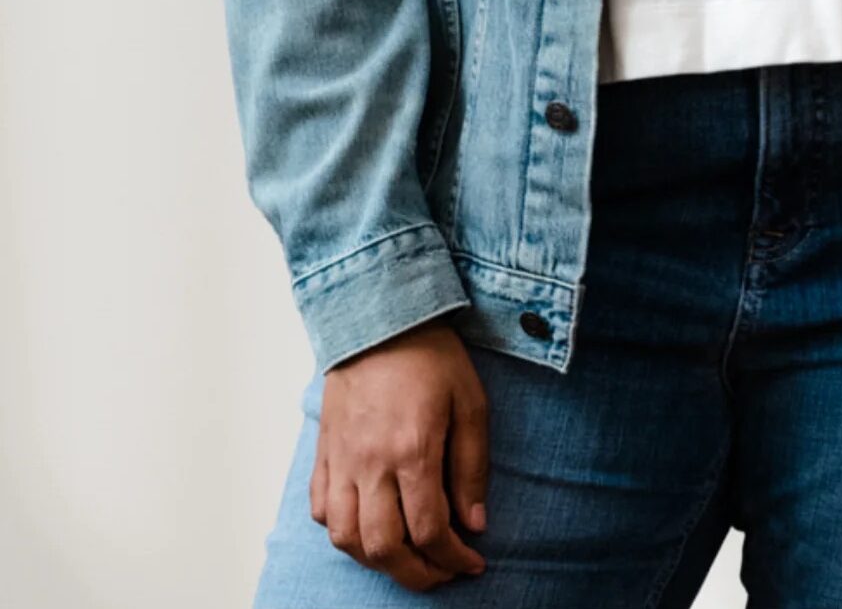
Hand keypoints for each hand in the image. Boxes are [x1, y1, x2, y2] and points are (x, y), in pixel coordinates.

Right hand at [309, 320, 489, 590]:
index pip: (430, 530)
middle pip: (383, 548)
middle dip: (416, 574)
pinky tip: (368, 525)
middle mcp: (370, 463)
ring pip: (345, 538)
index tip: (472, 563)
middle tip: (441, 572)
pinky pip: (320, 510)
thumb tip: (474, 524)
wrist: (380, 314)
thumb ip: (472, 467)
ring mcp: (340, 459)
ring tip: (405, 555)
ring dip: (376, 559)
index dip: (454, 558)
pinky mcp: (323, 452)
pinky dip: (342, 531)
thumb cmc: (432, 355)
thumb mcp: (471, 402)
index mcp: (412, 449)